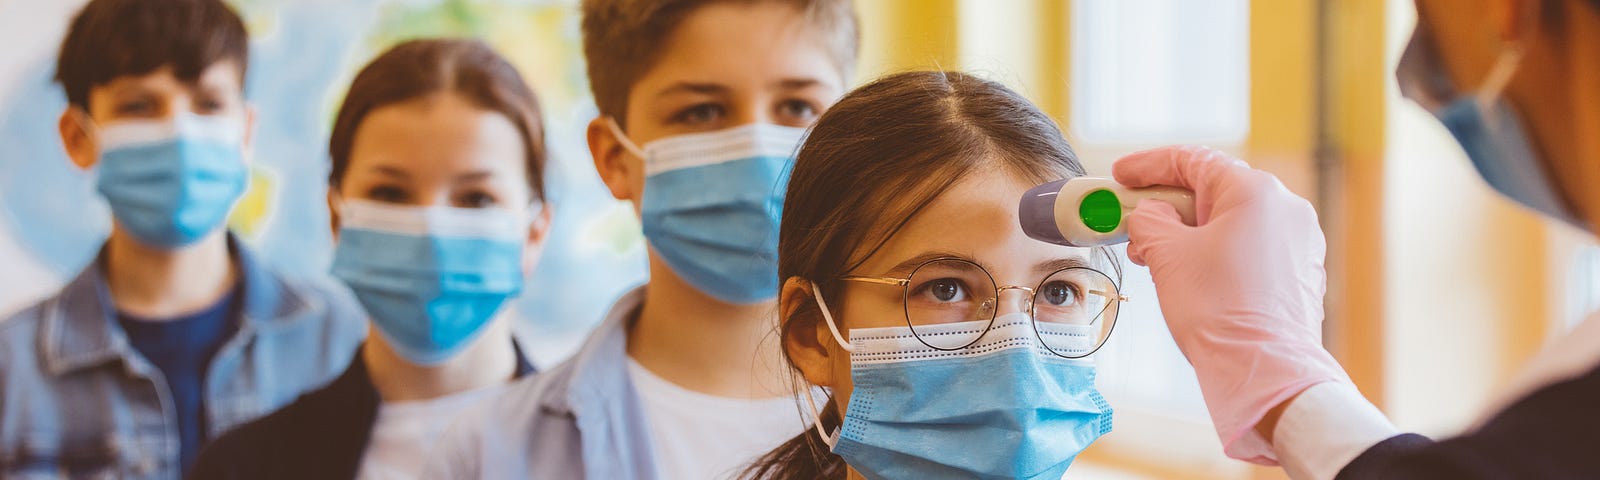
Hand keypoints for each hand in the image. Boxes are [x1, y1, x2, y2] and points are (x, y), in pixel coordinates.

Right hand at [1113, 146, 1351, 464]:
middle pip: (1215, 191)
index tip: (1121, 175)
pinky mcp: (1301, 273)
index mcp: (1255, 192)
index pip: (1194, 161)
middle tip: (1133, 222)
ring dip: (1190, 232)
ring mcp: (1299, 242)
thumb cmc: (1217, 310)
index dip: (1149, 166)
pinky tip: (1191, 275)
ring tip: (1155, 257)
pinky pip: (1251, 248)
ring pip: (1233, 222)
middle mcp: (1286, 208)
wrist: (1265, 372)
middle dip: (1169, 206)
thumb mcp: (1167, 255)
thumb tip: (1152, 216)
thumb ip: (1150, 221)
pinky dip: (1217, 252)